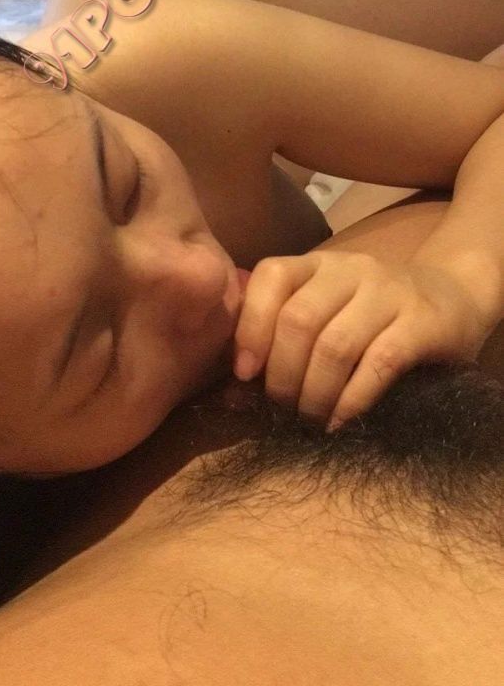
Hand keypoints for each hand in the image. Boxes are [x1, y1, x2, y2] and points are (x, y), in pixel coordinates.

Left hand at [232, 250, 496, 430]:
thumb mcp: (328, 313)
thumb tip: (231, 395)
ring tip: (309, 419)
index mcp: (317, 264)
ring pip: (335, 344)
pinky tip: (339, 420)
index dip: (250, 326)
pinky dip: (351, 399)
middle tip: (281, 410)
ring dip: (314, 393)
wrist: (454, 297)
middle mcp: (350, 269)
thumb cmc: (373, 318)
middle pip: (299, 319)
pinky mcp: (422, 322)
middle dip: (282, 375)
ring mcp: (389, 292)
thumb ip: (281, 339)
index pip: (271, 276)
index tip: (244, 374)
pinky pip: (379, 363)